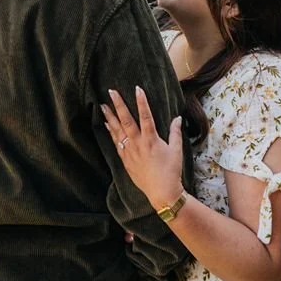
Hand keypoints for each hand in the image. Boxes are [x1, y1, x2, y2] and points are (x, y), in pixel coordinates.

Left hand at [102, 86, 184, 210]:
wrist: (162, 191)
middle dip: (118, 105)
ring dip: (109, 117)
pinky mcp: (126, 160)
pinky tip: (106, 125)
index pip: (146, 116)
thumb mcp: (177, 150)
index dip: (142, 101)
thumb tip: (178, 118)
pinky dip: (110, 133)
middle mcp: (138, 143)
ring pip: (117, 131)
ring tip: (102, 106)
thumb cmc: (171, 171)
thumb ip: (175, 133)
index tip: (137, 88)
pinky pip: (116, 143)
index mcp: (151, 139)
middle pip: (126, 120)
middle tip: (111, 92)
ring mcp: (130, 152)